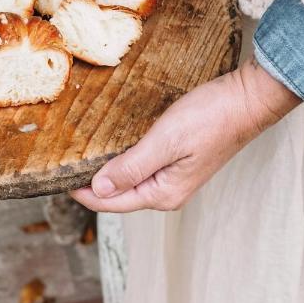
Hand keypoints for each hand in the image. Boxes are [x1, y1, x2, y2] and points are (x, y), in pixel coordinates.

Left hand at [71, 60, 300, 212]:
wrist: (248, 100)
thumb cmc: (212, 118)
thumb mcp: (165, 141)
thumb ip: (131, 167)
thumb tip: (99, 190)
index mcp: (162, 194)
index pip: (110, 202)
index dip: (81, 192)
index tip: (56, 178)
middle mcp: (166, 193)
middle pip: (117, 196)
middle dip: (89, 185)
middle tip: (60, 167)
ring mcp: (172, 180)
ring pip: (128, 182)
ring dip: (105, 173)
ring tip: (78, 159)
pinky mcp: (176, 164)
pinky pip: (140, 169)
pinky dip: (121, 162)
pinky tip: (109, 150)